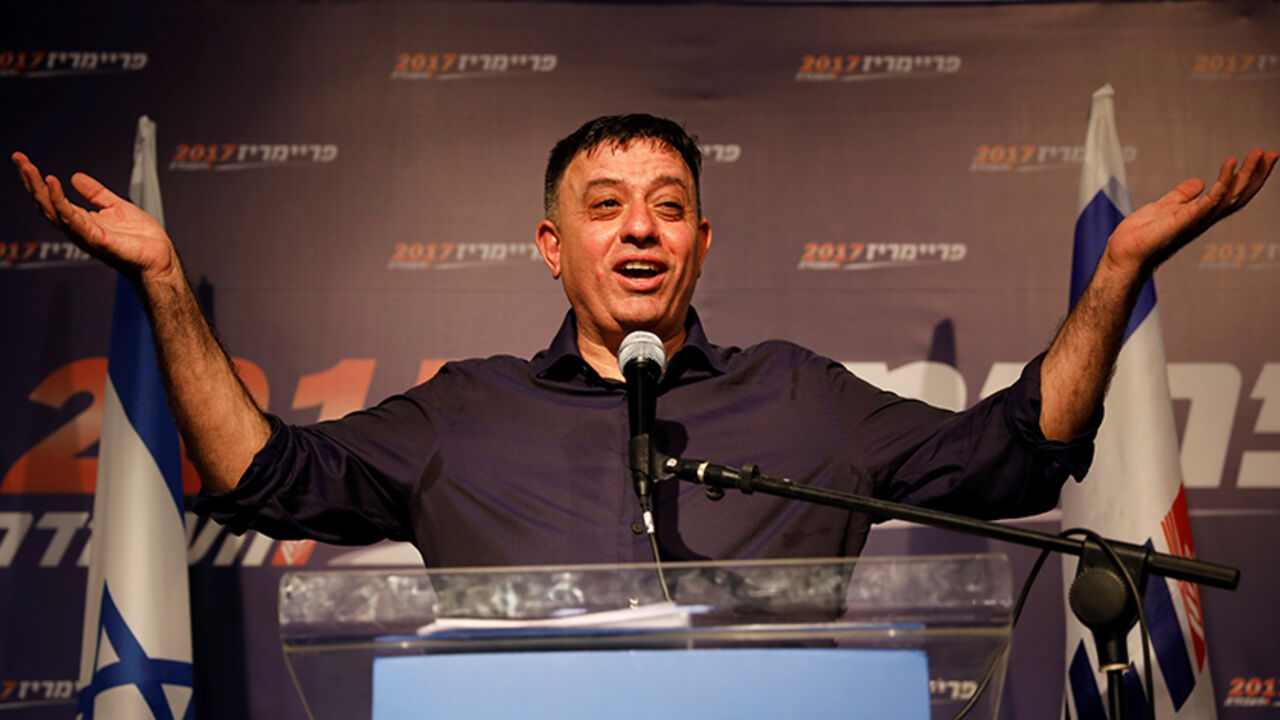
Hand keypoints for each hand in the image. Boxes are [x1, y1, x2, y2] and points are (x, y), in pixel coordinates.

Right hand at [12, 151, 176, 280]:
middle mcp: (78, 229)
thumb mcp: (117, 206)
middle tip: (18, 159)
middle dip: (30, 181)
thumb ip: (96, 193)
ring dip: (39, 188)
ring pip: (53, 210)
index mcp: (82, 221)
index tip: (24, 161)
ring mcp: (85, 235)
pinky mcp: (96, 239)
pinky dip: (61, 202)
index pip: (52, 199)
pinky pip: (73, 219)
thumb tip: (75, 177)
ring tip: (29, 168)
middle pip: (45, 204)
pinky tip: (54, 184)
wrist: (160, 259)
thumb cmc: (142, 240)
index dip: (37, 180)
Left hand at [1102, 149, 1277, 276]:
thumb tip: (1199, 182)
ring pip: (1230, 197)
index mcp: (1201, 214)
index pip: (1232, 194)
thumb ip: (1182, 195)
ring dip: (1246, 175)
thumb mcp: (1165, 207)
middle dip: (1257, 174)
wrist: (1123, 253)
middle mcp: (1203, 218)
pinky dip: (1222, 184)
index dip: (1249, 177)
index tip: (1263, 157)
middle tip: (1272, 153)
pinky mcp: (1183, 221)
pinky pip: (1208, 201)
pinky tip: (1230, 166)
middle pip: (1239, 195)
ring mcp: (1195, 221)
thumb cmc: (1141, 236)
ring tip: (1258, 155)